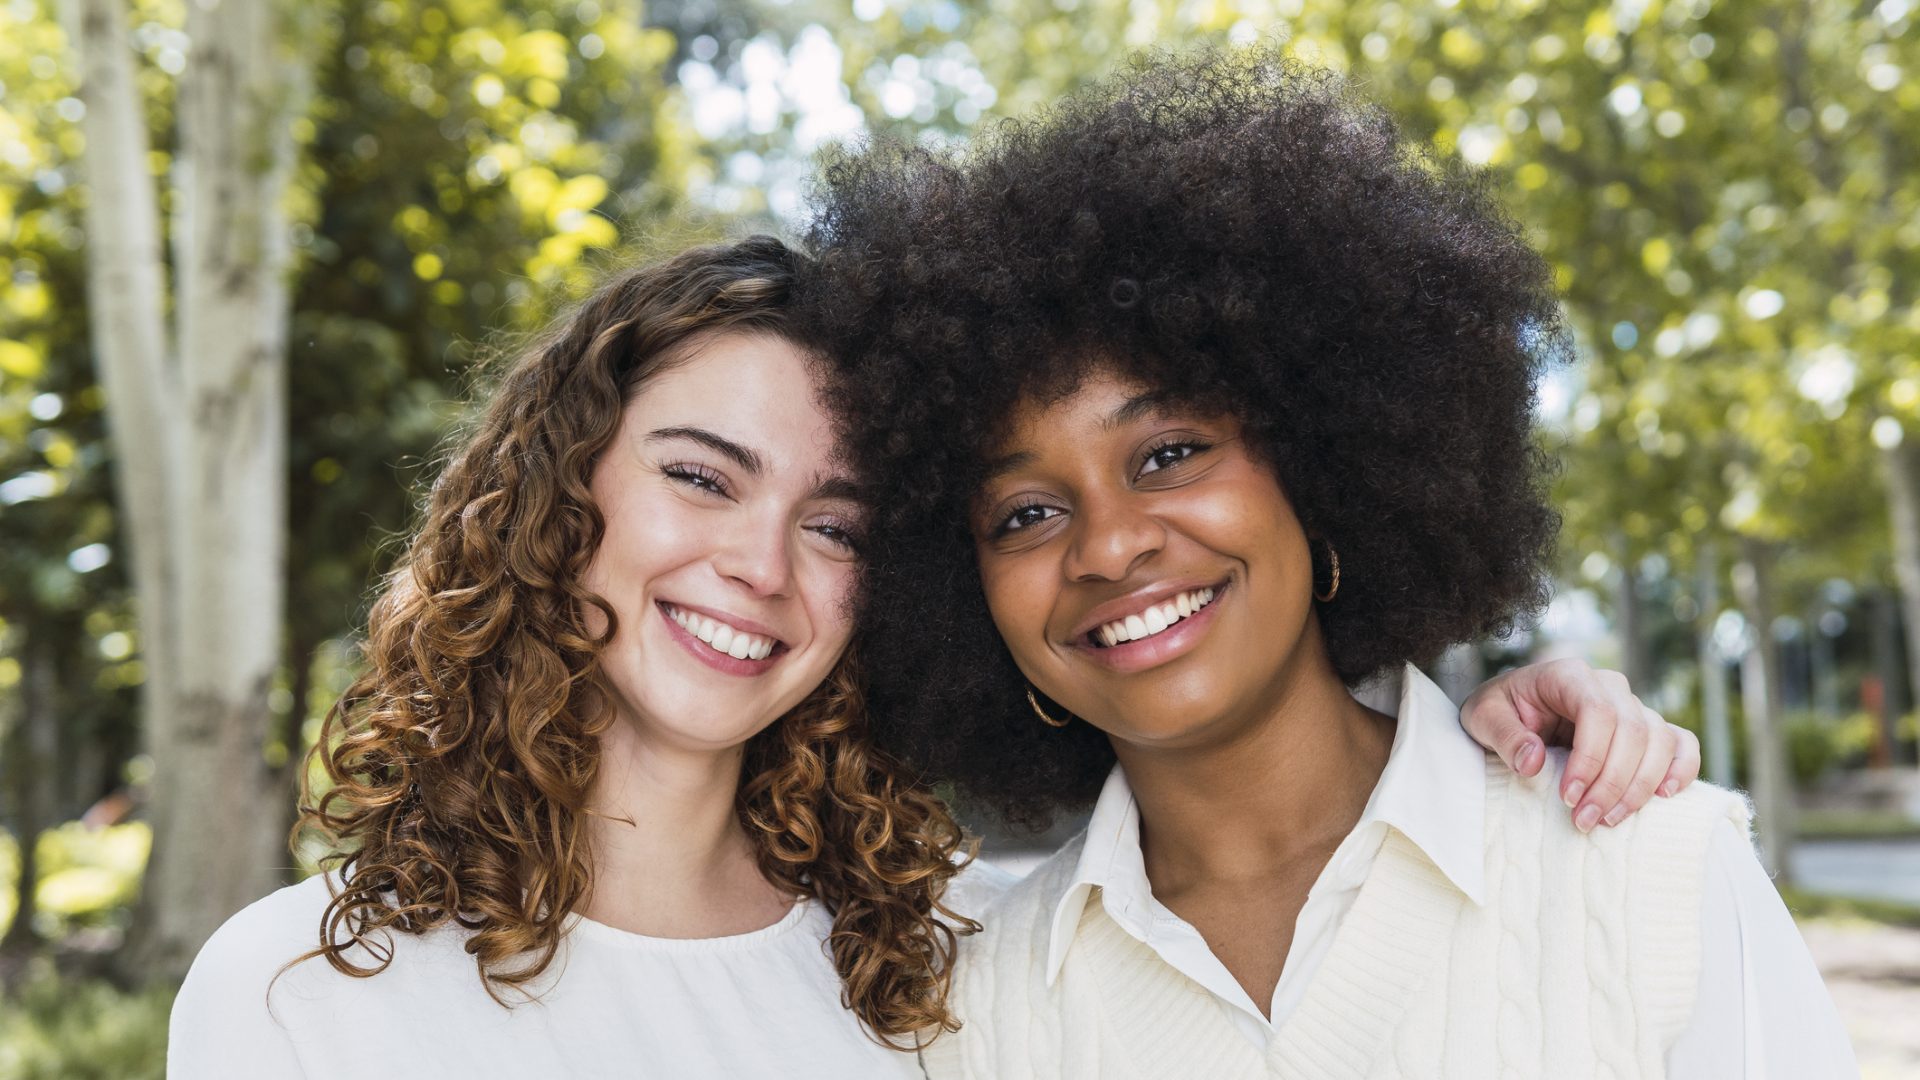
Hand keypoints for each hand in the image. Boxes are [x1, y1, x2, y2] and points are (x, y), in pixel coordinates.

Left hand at [1458, 658, 1702, 832]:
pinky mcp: (1646, 728)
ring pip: (1658, 740)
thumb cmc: (1498, 711)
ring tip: (1608, 820)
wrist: (1510, 711)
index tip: (1568, 797)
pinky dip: (1681, 768)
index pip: (1597, 712)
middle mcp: (1608, 686)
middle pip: (1631, 731)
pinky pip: (1680, 742)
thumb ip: (1505, 736)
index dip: (1590, 758)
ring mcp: (1632, 705)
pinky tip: (1663, 795)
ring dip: (1640, 786)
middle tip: (1585, 820)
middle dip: (1612, 782)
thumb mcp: (1483, 718)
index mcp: (1567, 675)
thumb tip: (1533, 763)